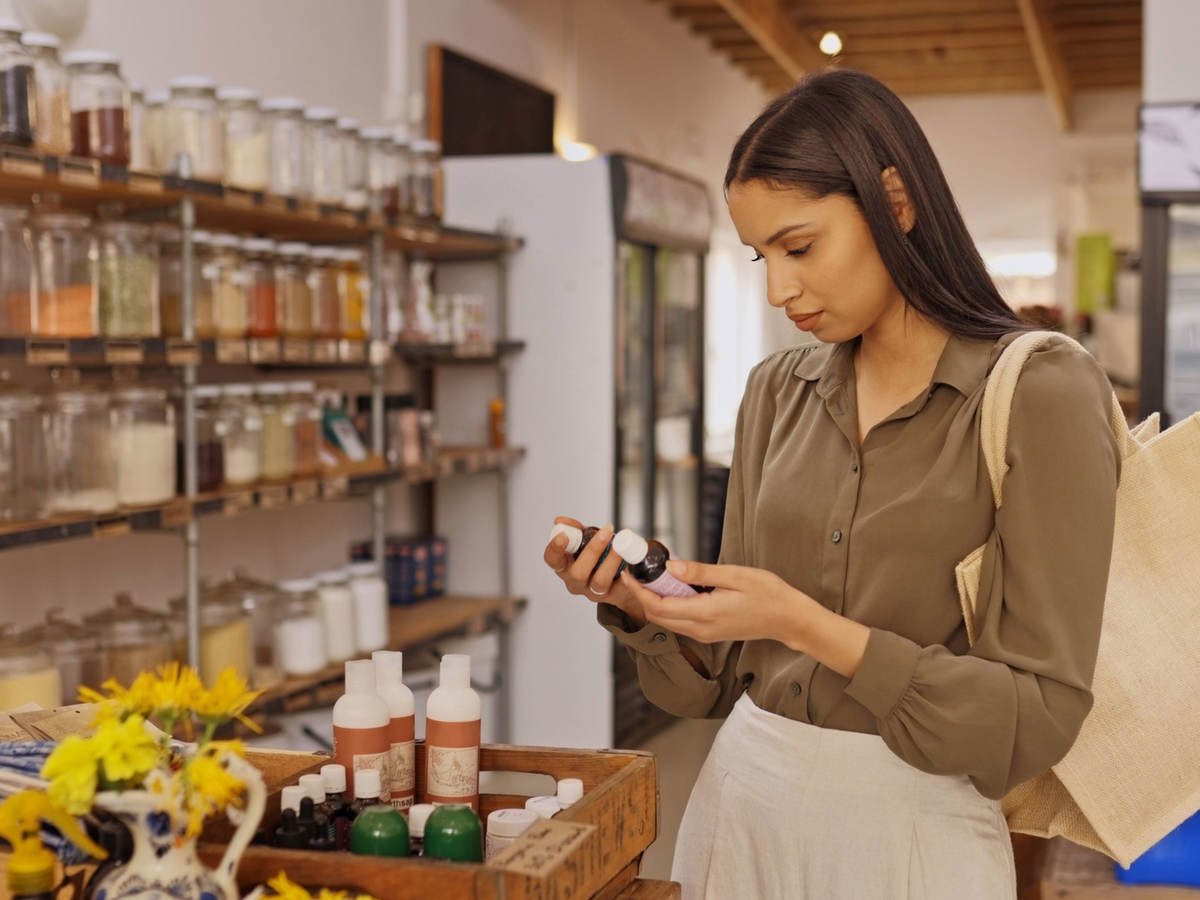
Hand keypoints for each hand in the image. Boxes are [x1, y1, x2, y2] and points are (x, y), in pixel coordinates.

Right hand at [543, 516, 645, 625]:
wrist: (621, 579)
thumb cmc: (599, 557)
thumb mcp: (586, 540)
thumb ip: (575, 529)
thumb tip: (560, 521)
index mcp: (565, 566)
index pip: (552, 560)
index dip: (555, 549)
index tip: (563, 536)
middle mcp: (576, 582)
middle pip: (577, 573)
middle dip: (592, 550)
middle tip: (606, 533)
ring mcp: (594, 591)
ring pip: (599, 582)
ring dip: (611, 561)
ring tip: (621, 546)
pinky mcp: (613, 596)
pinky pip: (618, 590)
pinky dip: (624, 580)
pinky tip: (628, 569)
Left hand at [619, 559, 813, 647]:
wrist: (789, 619)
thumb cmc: (768, 594)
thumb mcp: (735, 575)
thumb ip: (700, 573)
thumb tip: (670, 567)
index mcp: (704, 614)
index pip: (657, 606)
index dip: (638, 590)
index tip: (629, 572)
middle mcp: (700, 629)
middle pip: (657, 617)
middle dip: (641, 596)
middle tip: (636, 571)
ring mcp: (704, 634)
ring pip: (667, 621)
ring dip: (654, 601)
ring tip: (651, 576)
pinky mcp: (709, 634)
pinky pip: (680, 622)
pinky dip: (669, 606)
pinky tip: (673, 588)